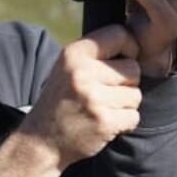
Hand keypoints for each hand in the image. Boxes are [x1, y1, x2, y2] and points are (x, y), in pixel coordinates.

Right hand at [16, 24, 142, 170]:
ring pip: (136, 95)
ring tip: (104, 109)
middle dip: (126, 83)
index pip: (120, 34)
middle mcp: (83, 73)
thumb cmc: (60, 101)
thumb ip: (95, 54)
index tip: (122, 61)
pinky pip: (134, 117)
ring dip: (125, 105)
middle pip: (133, 69)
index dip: (129, 48)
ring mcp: (94, 98)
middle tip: (107, 94)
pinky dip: (124, 124)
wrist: (41, 142)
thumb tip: (135, 42)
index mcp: (74, 54)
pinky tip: (106, 124)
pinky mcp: (103, 122)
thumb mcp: (67, 68)